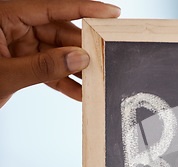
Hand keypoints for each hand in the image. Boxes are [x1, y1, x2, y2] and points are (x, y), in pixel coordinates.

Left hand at [0, 0, 120, 107]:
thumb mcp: (5, 75)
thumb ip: (43, 67)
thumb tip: (78, 59)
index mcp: (4, 14)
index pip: (53, 7)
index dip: (85, 9)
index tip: (111, 13)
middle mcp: (13, 26)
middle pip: (59, 32)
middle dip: (83, 49)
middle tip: (105, 61)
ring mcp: (17, 43)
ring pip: (57, 52)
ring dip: (76, 70)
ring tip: (96, 82)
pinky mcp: (20, 61)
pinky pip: (47, 68)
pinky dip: (62, 82)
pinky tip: (80, 93)